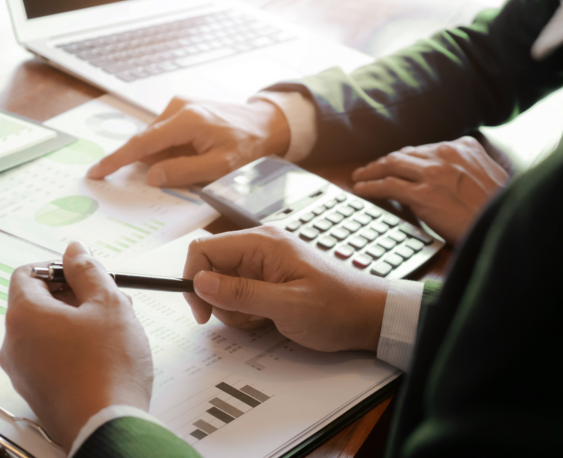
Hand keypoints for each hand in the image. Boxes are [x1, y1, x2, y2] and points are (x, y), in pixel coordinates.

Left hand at [0, 242, 152, 449]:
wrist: (107, 427)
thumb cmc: (108, 367)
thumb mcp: (108, 304)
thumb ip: (89, 271)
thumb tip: (74, 251)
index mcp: (24, 315)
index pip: (27, 273)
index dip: (56, 267)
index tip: (83, 272)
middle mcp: (14, 343)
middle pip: (37, 303)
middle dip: (74, 295)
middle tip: (108, 299)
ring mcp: (23, 372)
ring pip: (47, 332)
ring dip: (77, 322)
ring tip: (113, 329)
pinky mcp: (37, 393)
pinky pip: (49, 358)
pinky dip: (72, 349)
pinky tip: (104, 355)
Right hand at [87, 97, 289, 186]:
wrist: (265, 123)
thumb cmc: (247, 145)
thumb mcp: (220, 167)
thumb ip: (183, 172)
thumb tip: (151, 176)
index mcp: (186, 120)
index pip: (142, 143)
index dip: (116, 160)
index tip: (96, 172)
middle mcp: (177, 107)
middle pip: (147, 142)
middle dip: (148, 164)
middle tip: (165, 179)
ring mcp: (179, 105)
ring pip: (155, 140)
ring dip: (162, 158)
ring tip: (192, 165)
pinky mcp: (182, 108)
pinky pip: (164, 135)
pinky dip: (169, 150)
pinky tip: (190, 156)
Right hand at [183, 227, 387, 352]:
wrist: (368, 317)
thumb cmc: (337, 308)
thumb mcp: (288, 306)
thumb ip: (242, 293)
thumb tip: (200, 281)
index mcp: (262, 243)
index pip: (205, 249)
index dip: (194, 279)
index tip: (201, 311)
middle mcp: (259, 248)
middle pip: (212, 269)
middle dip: (219, 300)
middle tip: (246, 318)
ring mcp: (263, 264)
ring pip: (222, 286)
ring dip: (234, 310)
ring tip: (265, 318)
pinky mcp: (267, 280)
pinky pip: (239, 295)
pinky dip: (246, 312)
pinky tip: (269, 319)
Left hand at [351, 136, 509, 244]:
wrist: (504, 226)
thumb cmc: (497, 209)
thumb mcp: (491, 176)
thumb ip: (468, 167)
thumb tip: (451, 172)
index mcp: (464, 147)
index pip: (423, 149)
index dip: (404, 157)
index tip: (393, 163)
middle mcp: (446, 154)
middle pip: (403, 154)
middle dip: (383, 162)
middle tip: (368, 169)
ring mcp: (433, 173)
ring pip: (391, 166)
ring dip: (370, 171)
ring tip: (359, 177)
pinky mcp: (423, 194)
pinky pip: (387, 186)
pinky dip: (369, 186)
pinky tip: (361, 189)